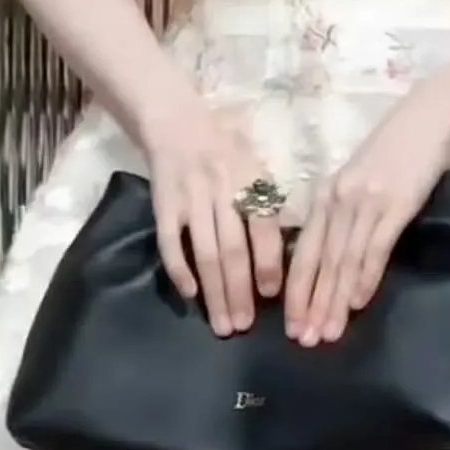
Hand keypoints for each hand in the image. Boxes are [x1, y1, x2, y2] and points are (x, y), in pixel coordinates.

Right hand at [143, 99, 287, 337]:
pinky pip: (169, 243)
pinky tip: (190, 296)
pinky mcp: (163, 205)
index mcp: (251, 180)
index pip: (264, 228)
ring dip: (214, 292)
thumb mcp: (254, 166)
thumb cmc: (226, 149)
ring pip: (204, 253)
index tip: (272, 295)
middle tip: (244, 327)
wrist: (177, 123)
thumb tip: (286, 254)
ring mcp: (191, 199)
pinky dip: (178, 270)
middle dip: (240, 292)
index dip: (269, 263)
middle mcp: (222, 190)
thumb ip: (266, 203)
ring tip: (222, 325)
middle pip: (233, 249)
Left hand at [284, 89, 449, 345]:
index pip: (305, 252)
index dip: (297, 291)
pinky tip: (358, 303)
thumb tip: (334, 261)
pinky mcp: (396, 203)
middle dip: (311, 304)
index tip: (293, 326)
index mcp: (326, 194)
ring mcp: (367, 200)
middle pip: (321, 261)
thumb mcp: (359, 179)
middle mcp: (339, 198)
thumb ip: (344, 212)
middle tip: (305, 341)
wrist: (432, 117)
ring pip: (344, 260)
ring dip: (335, 300)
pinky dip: (365, 277)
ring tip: (329, 333)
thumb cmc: (397, 151)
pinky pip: (375, 247)